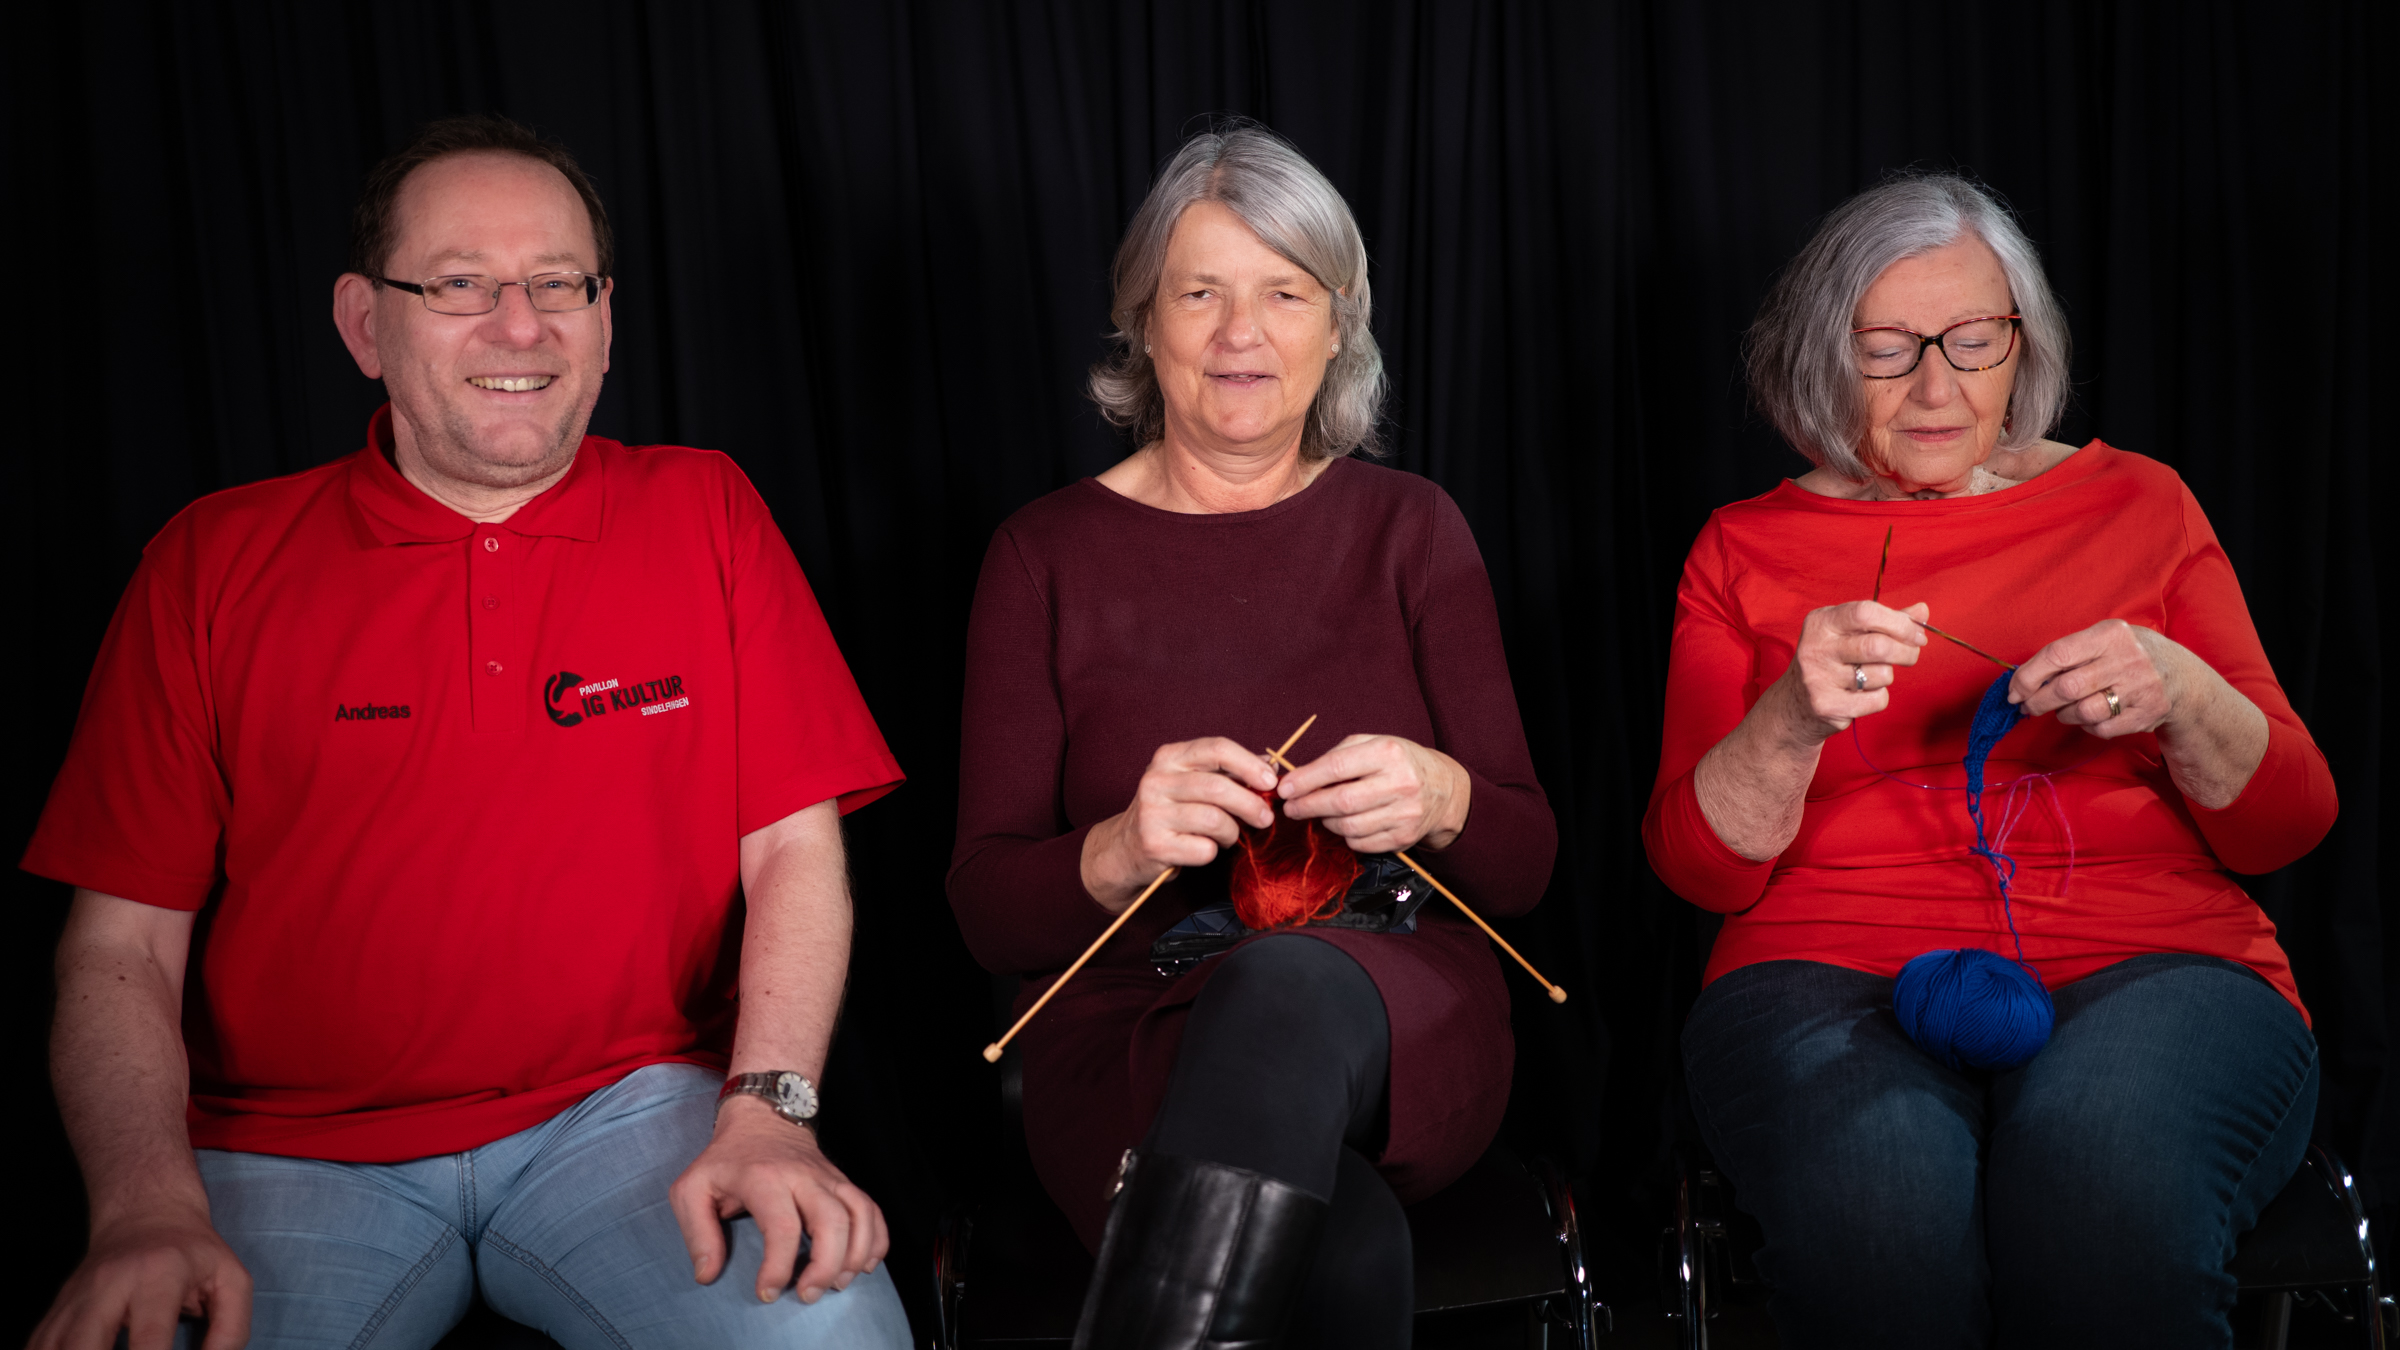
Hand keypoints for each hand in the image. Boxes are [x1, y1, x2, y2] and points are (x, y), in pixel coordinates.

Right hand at [30, 1208, 250, 1349]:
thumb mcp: (233, 1280)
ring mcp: (75, 1298)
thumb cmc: (195, 1254)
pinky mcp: (57, 1310)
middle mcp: (108, 1285)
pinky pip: (39, 1348)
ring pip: (54, 1348)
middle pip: (84, 1345)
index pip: (148, 1339)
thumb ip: (230, 1331)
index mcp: (159, 1276)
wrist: (145, 1215)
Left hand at [669, 1097, 888, 1305]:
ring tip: (837, 1284)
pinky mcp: (843, 1182)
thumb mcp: (692, 1189)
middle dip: (826, 1266)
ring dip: (856, 1255)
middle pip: (832, 1221)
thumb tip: (708, 1274)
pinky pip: (872, 1209)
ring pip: (860, 1214)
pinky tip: (864, 1264)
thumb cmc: (725, 1160)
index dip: (778, 1267)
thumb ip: (697, 1233)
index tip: (768, 1292)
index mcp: (764, 1178)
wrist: (762, 1116)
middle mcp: (803, 1176)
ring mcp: (829, 1177)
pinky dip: (876, 1239)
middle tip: (809, 1294)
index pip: (782, 1227)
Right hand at [1081, 738, 1277, 910]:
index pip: (1217, 748)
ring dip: (1232, 832)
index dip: (1249, 764)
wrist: (1125, 848)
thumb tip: (1270, 764)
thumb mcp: (1192, 782)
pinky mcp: (1154, 844)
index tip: (1270, 781)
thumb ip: (1228, 771)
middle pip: (1218, 788)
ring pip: (1215, 820)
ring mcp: (1152, 813)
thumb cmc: (1169, 812)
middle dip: (1251, 804)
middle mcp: (1156, 780)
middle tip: (1266, 818)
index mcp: (1169, 757)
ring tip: (1229, 835)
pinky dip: (1213, 852)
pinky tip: (1204, 848)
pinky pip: (1204, 849)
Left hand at [1277, 734, 1469, 852]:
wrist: (1442, 789)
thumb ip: (1338, 755)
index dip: (1305, 780)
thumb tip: (1298, 776)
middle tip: (1290, 808)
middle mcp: (1400, 783)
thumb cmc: (1399, 762)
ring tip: (1319, 813)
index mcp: (1388, 753)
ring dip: (1325, 822)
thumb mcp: (1373, 743)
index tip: (1284, 789)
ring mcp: (1404, 814)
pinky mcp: (1404, 838)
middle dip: (1307, 806)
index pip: (1337, 767)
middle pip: (1341, 801)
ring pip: (1349, 827)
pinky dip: (1345, 836)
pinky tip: (1344, 824)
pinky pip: (1361, 844)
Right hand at [1773, 600, 1929, 739]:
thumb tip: (1922, 610)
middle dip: (1906, 652)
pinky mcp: (1827, 705)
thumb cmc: (1831, 661)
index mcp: (1821, 621)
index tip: (1917, 634)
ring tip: (1871, 677)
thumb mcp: (1849, 633)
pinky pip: (1877, 700)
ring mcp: (1818, 678)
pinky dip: (1879, 698)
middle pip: (1877, 646)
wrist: (1795, 704)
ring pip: (1881, 675)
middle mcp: (1815, 647)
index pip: (1865, 612)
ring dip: (1887, 676)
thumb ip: (1885, 621)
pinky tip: (1861, 695)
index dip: (1899, 623)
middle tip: (1910, 656)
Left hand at [2010, 619, 2182, 737]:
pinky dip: (2086, 726)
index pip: (2057, 654)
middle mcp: (2128, 659)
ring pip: (2081, 712)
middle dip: (2037, 701)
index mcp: (2110, 634)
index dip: (2028, 676)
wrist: (2181, 677)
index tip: (2014, 691)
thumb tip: (2023, 680)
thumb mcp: (2103, 639)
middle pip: (2066, 688)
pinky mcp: (2146, 715)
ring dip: (2063, 715)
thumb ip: (2068, 654)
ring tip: (2063, 709)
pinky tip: (2089, 716)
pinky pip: (2100, 729)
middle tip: (2027, 706)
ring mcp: (2140, 689)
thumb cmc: (2126, 655)